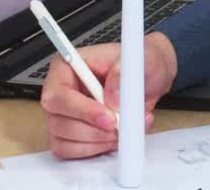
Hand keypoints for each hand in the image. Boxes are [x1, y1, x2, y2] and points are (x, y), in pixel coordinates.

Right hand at [40, 31, 178, 158]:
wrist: (150, 80)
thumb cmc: (142, 65)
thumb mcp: (144, 59)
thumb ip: (125, 73)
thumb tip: (111, 96)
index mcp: (67, 66)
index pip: (59, 94)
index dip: (82, 109)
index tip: (109, 117)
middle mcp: (60, 91)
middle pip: (58, 121)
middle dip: (93, 129)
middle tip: (119, 126)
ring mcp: (62, 114)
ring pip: (64, 139)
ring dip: (97, 140)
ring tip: (122, 129)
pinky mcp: (69, 134)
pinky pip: (70, 151)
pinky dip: (94, 149)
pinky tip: (113, 137)